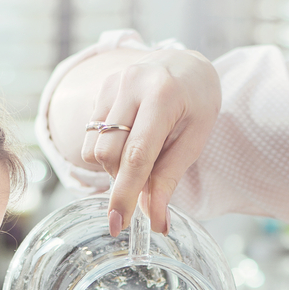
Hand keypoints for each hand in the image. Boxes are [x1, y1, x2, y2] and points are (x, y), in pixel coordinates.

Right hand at [79, 48, 220, 235]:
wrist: (187, 65)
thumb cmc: (197, 104)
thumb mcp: (194, 141)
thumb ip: (170, 179)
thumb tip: (157, 223)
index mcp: (163, 96)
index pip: (136, 155)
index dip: (125, 194)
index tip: (118, 225)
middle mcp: (132, 84)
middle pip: (108, 154)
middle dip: (121, 180)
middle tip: (144, 180)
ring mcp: (113, 83)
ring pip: (94, 147)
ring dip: (113, 166)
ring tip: (139, 156)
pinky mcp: (101, 87)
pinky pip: (91, 135)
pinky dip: (107, 150)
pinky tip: (129, 139)